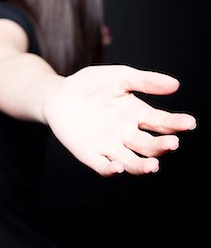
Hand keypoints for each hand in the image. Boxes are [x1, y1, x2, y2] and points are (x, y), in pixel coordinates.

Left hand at [43, 65, 196, 175]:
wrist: (59, 93)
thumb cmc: (90, 83)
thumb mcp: (119, 77)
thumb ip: (145, 81)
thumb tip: (176, 84)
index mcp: (136, 114)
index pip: (161, 123)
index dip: (176, 123)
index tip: (189, 123)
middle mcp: (126, 133)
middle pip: (149, 145)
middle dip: (162, 146)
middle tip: (172, 144)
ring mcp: (109, 145)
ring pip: (131, 162)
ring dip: (143, 166)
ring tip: (153, 165)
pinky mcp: (89, 154)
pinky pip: (102, 166)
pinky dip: (111, 170)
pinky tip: (117, 167)